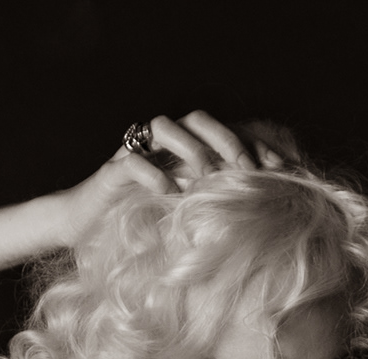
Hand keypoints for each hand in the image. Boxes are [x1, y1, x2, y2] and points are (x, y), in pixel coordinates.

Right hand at [53, 110, 283, 242]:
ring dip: (190, 149)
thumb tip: (266, 221)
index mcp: (185, 151)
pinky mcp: (112, 172)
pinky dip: (153, 173)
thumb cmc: (143, 225)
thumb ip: (219, 208)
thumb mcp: (189, 217)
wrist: (86, 228)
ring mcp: (136, 153)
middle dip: (226, 139)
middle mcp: (162, 145)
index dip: (254, 144)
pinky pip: (132, 161)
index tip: (281, 168)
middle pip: (197, 120)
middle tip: (247, 168)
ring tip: (208, 177)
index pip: (224, 132)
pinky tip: (170, 194)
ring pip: (162, 128)